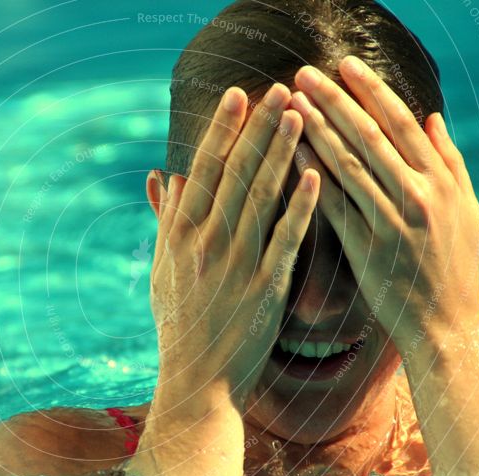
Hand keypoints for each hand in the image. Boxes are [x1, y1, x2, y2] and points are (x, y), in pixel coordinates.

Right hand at [151, 83, 317, 406]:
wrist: (197, 384)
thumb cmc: (179, 325)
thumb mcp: (161, 271)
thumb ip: (167, 222)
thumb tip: (168, 176)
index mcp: (178, 237)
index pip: (202, 171)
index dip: (222, 131)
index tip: (238, 96)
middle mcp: (203, 245)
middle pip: (233, 175)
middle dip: (257, 128)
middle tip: (279, 88)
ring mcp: (234, 267)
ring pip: (260, 199)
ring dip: (281, 154)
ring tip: (300, 115)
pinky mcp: (264, 290)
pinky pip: (284, 241)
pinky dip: (300, 208)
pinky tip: (317, 176)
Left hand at [289, 56, 478, 354]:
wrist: (446, 325)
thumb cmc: (454, 266)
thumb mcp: (465, 209)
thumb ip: (449, 160)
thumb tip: (432, 117)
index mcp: (441, 181)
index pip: (400, 123)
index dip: (370, 90)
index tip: (344, 65)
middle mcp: (418, 196)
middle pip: (370, 136)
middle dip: (335, 100)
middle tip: (304, 73)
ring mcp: (392, 223)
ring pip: (349, 166)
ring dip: (317, 130)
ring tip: (290, 103)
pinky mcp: (367, 250)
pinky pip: (334, 206)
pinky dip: (313, 177)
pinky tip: (291, 154)